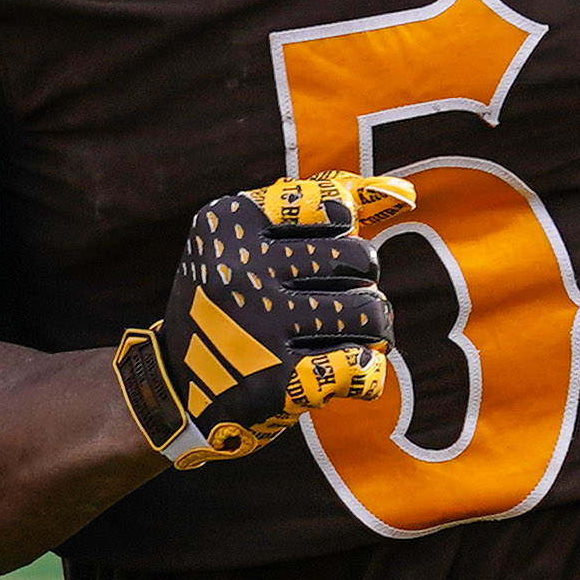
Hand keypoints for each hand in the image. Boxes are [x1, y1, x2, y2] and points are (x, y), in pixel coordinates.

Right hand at [117, 172, 413, 466]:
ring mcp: (259, 328)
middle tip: (337, 299)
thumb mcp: (248, 237)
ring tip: (351, 335)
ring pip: (370, 312)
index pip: (337, 211)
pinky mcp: (278, 384)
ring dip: (373, 327)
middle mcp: (240, 271)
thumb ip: (320, 201)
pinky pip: (361, 367)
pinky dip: (365, 371)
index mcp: (229, 223)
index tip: (314, 256)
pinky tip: (345, 371)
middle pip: (360, 259)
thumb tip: (401, 194)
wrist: (178, 385)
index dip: (341, 235)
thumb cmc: (232, 297)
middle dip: (361, 279)